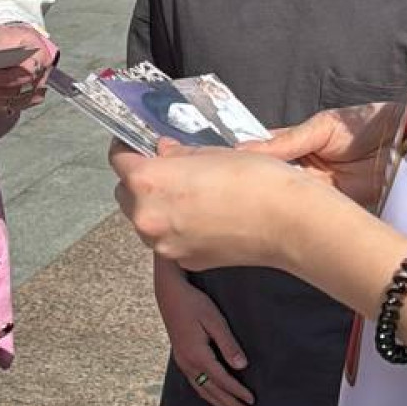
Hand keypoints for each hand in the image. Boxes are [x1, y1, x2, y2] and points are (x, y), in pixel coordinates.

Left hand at [0, 23, 53, 112]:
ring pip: (3, 101)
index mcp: (40, 59)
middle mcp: (39, 81)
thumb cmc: (14, 39)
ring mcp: (32, 95)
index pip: (24, 73)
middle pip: (10, 91)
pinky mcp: (20, 103)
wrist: (22, 46)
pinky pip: (0, 104)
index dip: (3, 78)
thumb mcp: (8, 36)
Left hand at [111, 139, 322, 271]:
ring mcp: (164, 245)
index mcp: (147, 182)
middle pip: (125, 194)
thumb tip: (162, 152)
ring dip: (156, 206)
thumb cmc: (253, 178)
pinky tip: (203, 217)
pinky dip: (176, 228)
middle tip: (165, 169)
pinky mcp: (184, 262)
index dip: (126, 148)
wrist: (287, 222)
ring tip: (187, 195)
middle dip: (139, 181)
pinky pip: (168, 240)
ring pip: (144, 220)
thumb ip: (176, 155)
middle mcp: (147, 217)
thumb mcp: (209, 152)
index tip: (136, 144)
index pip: (118, 160)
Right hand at [155, 258, 252, 405]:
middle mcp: (188, 362)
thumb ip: (228, 344)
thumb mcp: (214, 320)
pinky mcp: (180, 357)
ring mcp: (182, 361)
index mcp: (198, 354)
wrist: (169, 293)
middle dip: (230, 404)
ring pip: (202, 389)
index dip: (238, 391)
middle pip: (212, 390)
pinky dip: (207, 393)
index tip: (252, 400)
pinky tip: (213, 396)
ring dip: (219, 402)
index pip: (222, 380)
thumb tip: (242, 366)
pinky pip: (195, 383)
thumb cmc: (194, 303)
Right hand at [240, 102, 400, 205]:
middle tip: (230, 190)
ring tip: (247, 203)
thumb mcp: (324, 127)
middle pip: (271, 178)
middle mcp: (302, 169)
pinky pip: (310, 212)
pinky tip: (278, 215)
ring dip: (273, 200)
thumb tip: (244, 149)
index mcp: (297, 143)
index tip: (223, 167)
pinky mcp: (333, 209)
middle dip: (255, 184)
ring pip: (286, 197)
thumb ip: (288, 140)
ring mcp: (316, 191)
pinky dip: (297, 214)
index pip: (264, 151)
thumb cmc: (368, 125)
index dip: (245, 159)